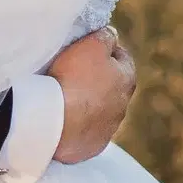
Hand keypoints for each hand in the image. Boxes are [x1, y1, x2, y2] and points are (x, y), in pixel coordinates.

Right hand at [45, 25, 135, 164]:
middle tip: (73, 71)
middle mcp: (122, 106)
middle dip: (97, 78)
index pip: (122, 57)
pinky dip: (77, 123)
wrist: (55, 121)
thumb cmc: (74, 78)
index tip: (88, 47)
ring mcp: (107, 129)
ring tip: (64, 97)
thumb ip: (106, 36)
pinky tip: (62, 117)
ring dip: (87, 103)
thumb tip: (111, 35)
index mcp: (127, 79)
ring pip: (99, 110)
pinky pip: (85, 130)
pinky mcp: (91, 146)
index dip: (105, 49)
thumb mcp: (92, 44)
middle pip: (111, 86)